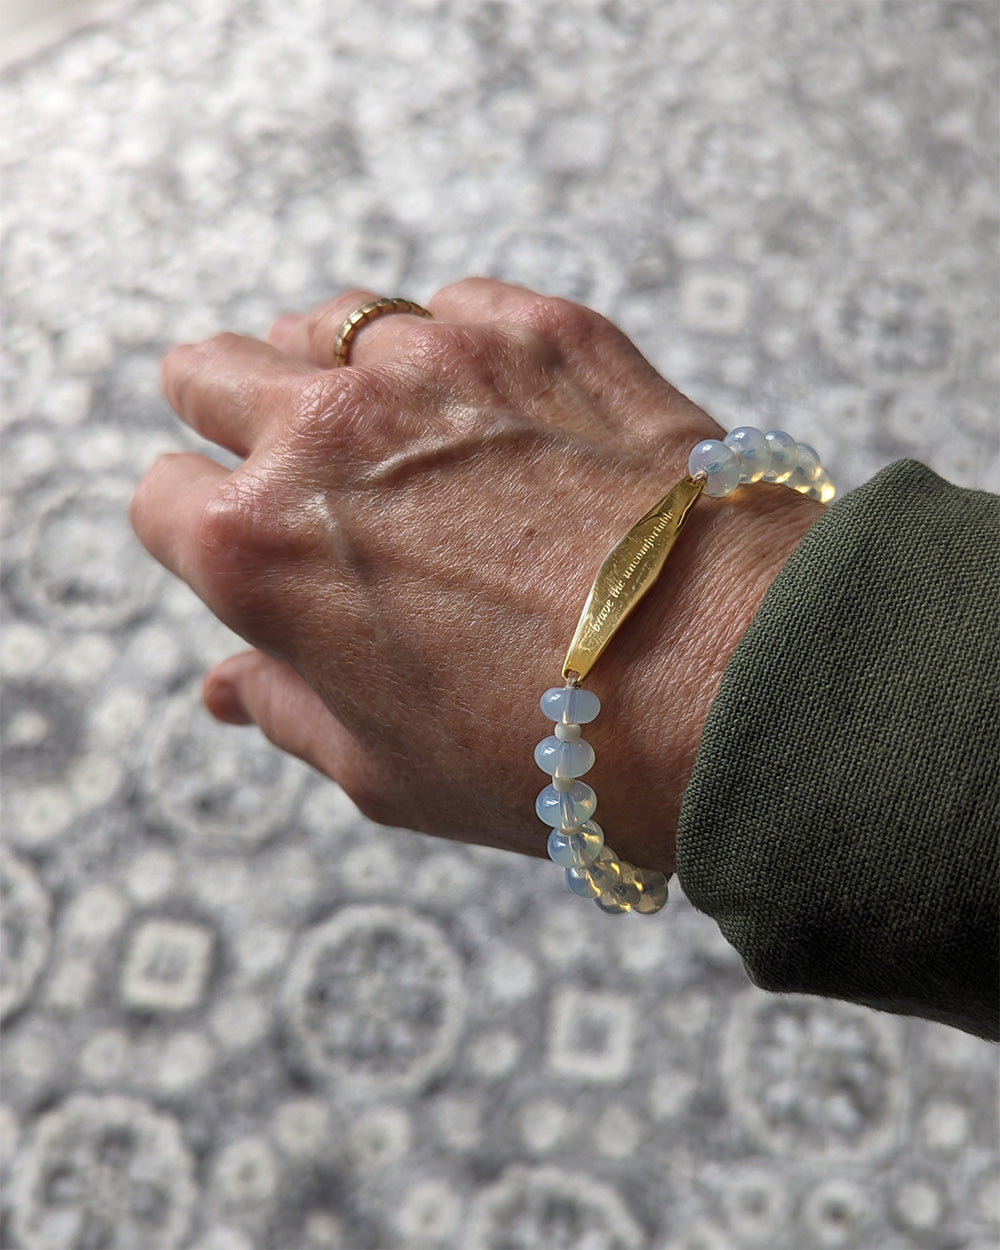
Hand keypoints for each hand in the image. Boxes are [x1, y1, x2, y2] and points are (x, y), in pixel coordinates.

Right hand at [131, 278, 819, 870]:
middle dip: (230, 418)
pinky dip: (454, 350)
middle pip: (208, 371)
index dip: (193, 530)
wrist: (735, 678)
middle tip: (299, 472)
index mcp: (254, 546)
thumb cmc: (552, 753)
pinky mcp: (537, 325)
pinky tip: (501, 416)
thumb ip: (286, 708)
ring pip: (323, 321)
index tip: (242, 549)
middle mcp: (322, 428)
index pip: (157, 497)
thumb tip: (224, 684)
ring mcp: (432, 358)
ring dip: (336, 371)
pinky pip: (450, 305)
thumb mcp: (387, 770)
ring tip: (402, 437)